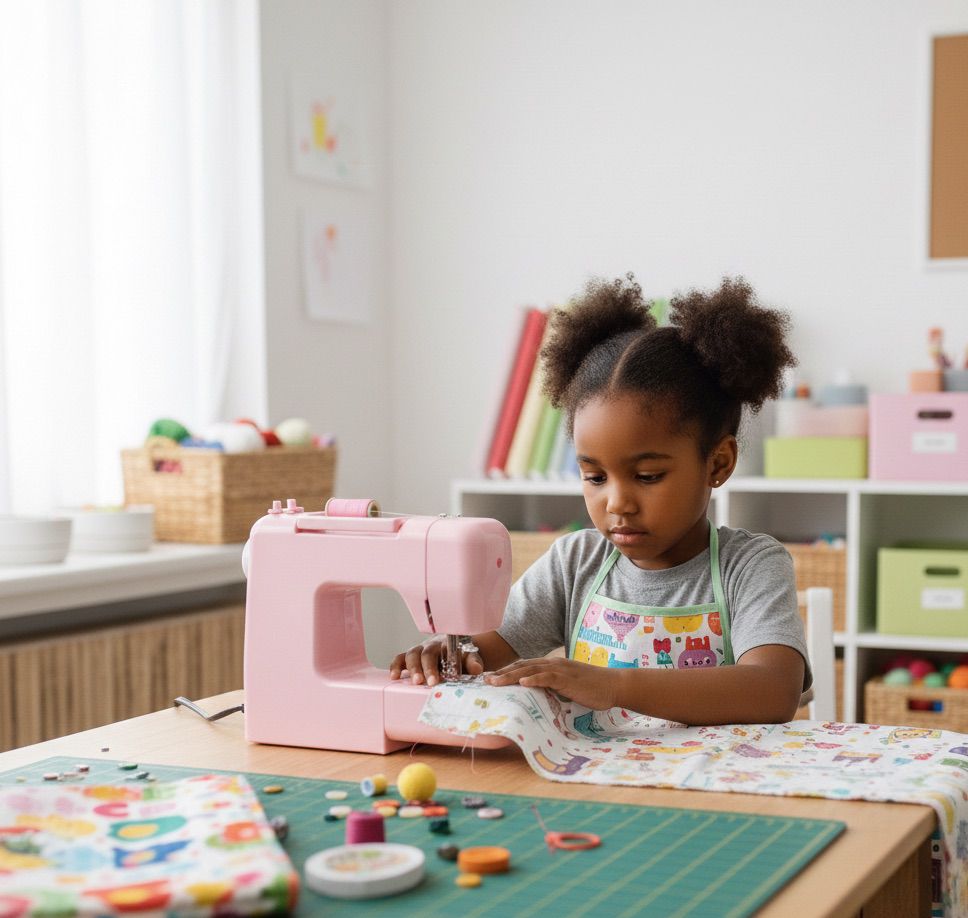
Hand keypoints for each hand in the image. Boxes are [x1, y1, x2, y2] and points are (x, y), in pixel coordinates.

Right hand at [389, 637, 483, 687]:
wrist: (458, 651)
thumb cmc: (463, 657)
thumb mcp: (472, 658)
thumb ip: (474, 662)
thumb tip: (476, 669)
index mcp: (447, 645)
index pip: (440, 652)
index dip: (436, 666)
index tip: (435, 681)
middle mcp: (432, 646)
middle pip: (424, 653)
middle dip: (423, 668)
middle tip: (424, 682)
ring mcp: (420, 650)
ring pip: (411, 654)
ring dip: (411, 668)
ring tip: (413, 682)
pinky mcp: (412, 656)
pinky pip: (401, 657)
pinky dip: (396, 665)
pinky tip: (394, 676)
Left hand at [485, 657, 617, 709]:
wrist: (613, 685)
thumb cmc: (592, 689)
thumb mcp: (567, 689)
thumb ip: (552, 690)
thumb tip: (538, 700)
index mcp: (552, 666)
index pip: (525, 666)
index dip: (507, 671)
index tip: (491, 678)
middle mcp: (553, 664)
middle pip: (522, 665)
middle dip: (502, 673)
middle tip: (484, 680)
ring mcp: (561, 669)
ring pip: (530, 669)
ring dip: (510, 675)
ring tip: (495, 681)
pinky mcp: (568, 678)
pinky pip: (548, 677)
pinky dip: (534, 678)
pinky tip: (522, 682)